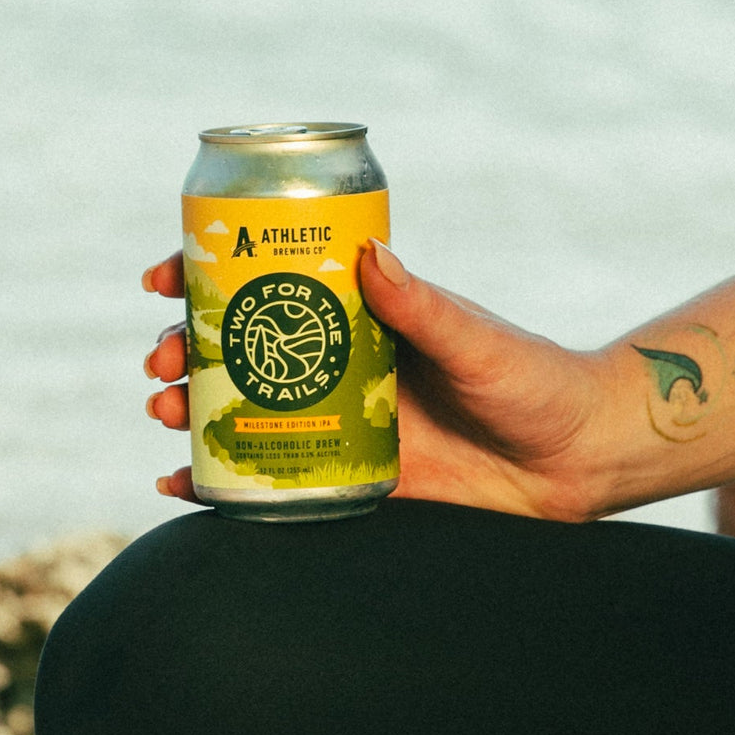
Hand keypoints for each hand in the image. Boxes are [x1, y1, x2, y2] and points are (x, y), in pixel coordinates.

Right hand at [143, 242, 618, 519]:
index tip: (161, 278)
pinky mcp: (349, 475)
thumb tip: (371, 249)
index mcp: (358, 314)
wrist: (573, 459)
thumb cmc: (532, 381)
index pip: (267, 284)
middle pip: (238, 348)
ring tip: (164, 414)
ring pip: (243, 410)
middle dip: (185, 350)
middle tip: (160, 361)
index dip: (203, 277)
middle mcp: (336, 362)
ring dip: (191, 409)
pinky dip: (221, 482)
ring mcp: (337, 420)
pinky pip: (273, 478)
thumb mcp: (475, 339)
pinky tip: (180, 485)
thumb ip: (424, 305)